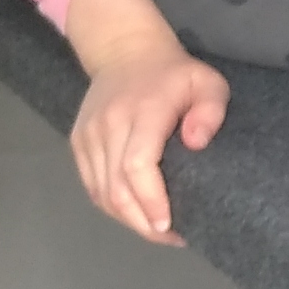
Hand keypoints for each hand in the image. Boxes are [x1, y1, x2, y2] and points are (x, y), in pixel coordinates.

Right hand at [64, 0, 229, 242]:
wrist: (124, 51)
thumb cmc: (174, 74)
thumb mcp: (206, 82)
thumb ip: (210, 110)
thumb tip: (196, 144)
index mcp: (143, 111)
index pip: (136, 165)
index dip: (151, 201)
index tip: (170, 225)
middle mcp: (109, 125)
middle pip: (116, 188)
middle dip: (142, 223)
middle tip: (169, 237)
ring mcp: (88, 135)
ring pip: (102, 193)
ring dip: (128, 219)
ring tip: (156, 230)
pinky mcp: (79, 143)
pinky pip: (93, 186)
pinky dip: (112, 207)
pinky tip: (135, 215)